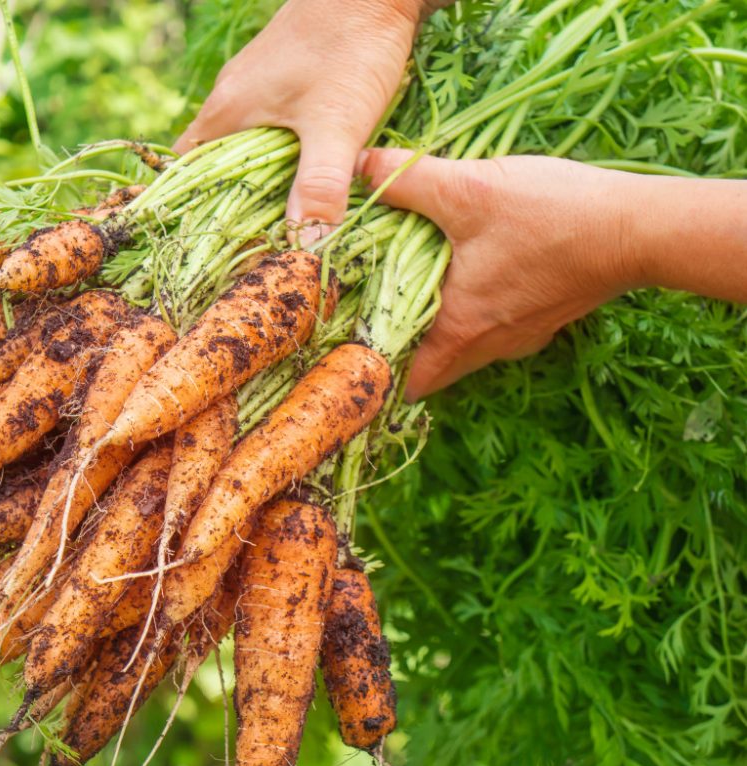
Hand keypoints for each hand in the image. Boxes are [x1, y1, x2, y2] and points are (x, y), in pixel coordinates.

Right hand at [175, 0, 431, 239]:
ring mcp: (254, 85)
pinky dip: (276, 154)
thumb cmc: (349, 46)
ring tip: (277, 220)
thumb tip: (304, 248)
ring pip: (241, 146)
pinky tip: (303, 169)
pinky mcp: (282, 75)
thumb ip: (319, 185)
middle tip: (251, 247)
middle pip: (212, 166)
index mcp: (224, 114)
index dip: (192, 215)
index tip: (212, 249)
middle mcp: (228, 99)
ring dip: (256, 180)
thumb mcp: (336, 123)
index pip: (184, 176)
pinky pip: (265, 127)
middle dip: (229, 205)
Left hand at [355, 149, 644, 400]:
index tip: (347, 348)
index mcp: (459, 330)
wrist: (640, 228)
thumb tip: (358, 165)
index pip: (404, 379)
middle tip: (369, 311)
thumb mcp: (467, 189)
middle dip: (400, 345)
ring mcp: (521, 336)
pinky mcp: (544, 317)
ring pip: (462, 346)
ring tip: (409, 288)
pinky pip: (494, 326)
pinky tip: (465, 272)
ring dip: (436, 324)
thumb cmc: (552, 217)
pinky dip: (472, 309)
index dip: (374, 371)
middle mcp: (488, 346)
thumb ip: (407, 179)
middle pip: (431, 365)